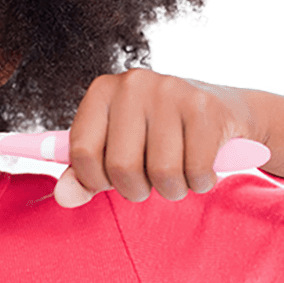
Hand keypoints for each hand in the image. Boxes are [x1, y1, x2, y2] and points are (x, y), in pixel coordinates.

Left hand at [55, 68, 262, 207]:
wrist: (221, 108)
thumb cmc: (154, 133)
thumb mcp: (112, 148)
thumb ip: (83, 175)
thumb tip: (62, 197)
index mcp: (101, 91)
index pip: (82, 153)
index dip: (96, 180)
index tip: (111, 179)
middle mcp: (132, 84)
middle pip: (122, 167)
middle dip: (136, 189)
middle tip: (148, 180)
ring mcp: (170, 92)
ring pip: (162, 173)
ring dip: (171, 189)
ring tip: (176, 173)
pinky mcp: (205, 108)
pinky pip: (197, 171)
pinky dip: (200, 182)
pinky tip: (200, 166)